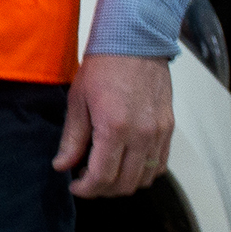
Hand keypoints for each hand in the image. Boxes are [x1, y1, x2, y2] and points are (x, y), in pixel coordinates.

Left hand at [55, 53, 173, 198]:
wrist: (135, 41)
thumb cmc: (104, 66)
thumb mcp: (78, 101)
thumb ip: (72, 138)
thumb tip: (62, 165)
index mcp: (114, 127)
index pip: (102, 177)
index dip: (86, 189)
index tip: (75, 186)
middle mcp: (141, 134)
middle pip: (124, 184)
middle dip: (102, 190)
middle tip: (87, 181)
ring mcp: (158, 132)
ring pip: (145, 179)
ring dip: (124, 184)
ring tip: (107, 173)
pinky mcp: (168, 128)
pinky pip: (161, 164)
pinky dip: (145, 172)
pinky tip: (128, 164)